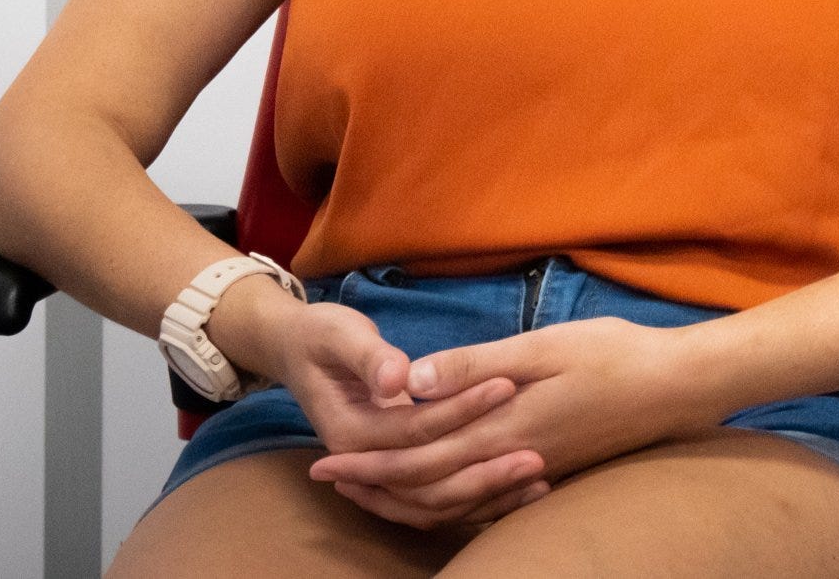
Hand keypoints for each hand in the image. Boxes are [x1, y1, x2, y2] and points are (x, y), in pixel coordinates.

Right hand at [238, 294, 540, 529]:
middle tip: (538, 454)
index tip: (508, 385)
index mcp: (351, 432)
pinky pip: (441, 500)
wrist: (300, 353)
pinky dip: (478, 501)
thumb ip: (370, 356)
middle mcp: (366, 462)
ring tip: (538, 480)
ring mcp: (381, 475)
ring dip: (486, 494)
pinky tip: (521, 492)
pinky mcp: (401, 473)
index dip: (462, 408)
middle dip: (484, 468)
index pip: (416, 429)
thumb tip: (399, 378)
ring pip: (437, 503)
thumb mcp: (340, 334)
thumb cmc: (323, 337)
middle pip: (429, 481)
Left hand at [307, 316, 691, 528]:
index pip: (417, 458)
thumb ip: (475, 364)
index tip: (323, 463)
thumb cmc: (616, 356)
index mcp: (502, 428)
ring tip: (371, 487)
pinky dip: (450, 501)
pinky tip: (441, 489)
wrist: (679, 387)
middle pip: (427, 489)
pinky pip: (485, 501)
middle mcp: (512, 460)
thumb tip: (412, 381)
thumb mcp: (543, 346)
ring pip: (454, 502)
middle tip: (329, 480)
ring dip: (406, 497)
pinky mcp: (550, 468)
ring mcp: (533, 469)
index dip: (367, 463)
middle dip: (373, 486)